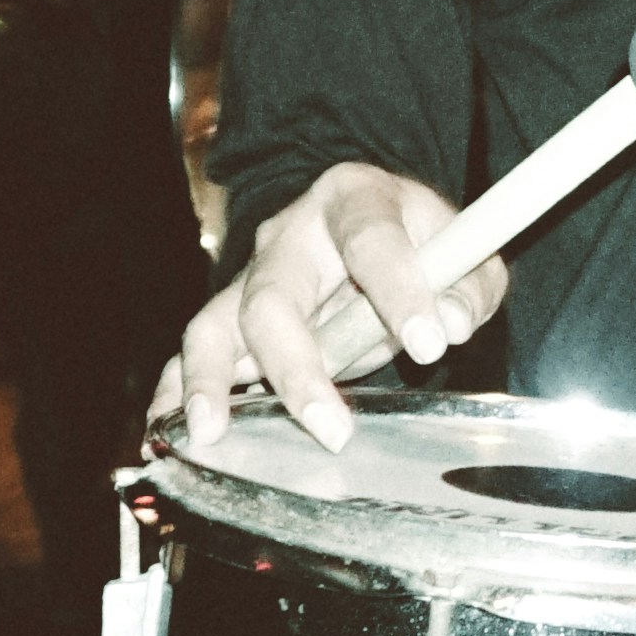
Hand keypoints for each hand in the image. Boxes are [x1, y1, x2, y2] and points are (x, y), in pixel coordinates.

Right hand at [176, 162, 496, 453]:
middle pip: (272, 294)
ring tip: (211, 434)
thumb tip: (449, 325)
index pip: (370, 239)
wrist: (372, 223)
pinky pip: (194, 354)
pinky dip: (175, 393)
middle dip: (297, 365)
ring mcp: (252, 276)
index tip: (430, 344)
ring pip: (215, 324)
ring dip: (210, 380)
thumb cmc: (420, 242)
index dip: (398, 290)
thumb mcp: (465, 250)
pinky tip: (168, 434)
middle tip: (332, 429)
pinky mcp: (232, 317)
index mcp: (355, 200)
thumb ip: (467, 287)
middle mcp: (291, 234)